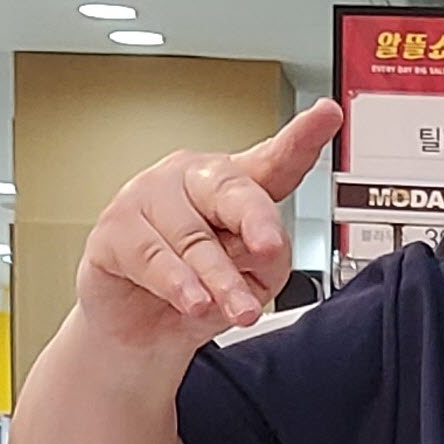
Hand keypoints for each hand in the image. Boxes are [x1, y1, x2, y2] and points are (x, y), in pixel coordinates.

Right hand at [74, 98, 341, 356]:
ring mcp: (149, 197)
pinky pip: (154, 258)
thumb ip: (264, 262)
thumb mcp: (248, 282)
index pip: (274, 162)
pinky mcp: (115, 229)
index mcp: (234, 187)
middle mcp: (193, 181)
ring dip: (222, 281)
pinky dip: (178, 284)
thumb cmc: (199, 294)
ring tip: (239, 311)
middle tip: (270, 249)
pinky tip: (193, 301)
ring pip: (196, 239)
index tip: (328, 114)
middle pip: (234, 192)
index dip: (301, 139)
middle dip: (256, 222)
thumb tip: (258, 252)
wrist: (140, 329)